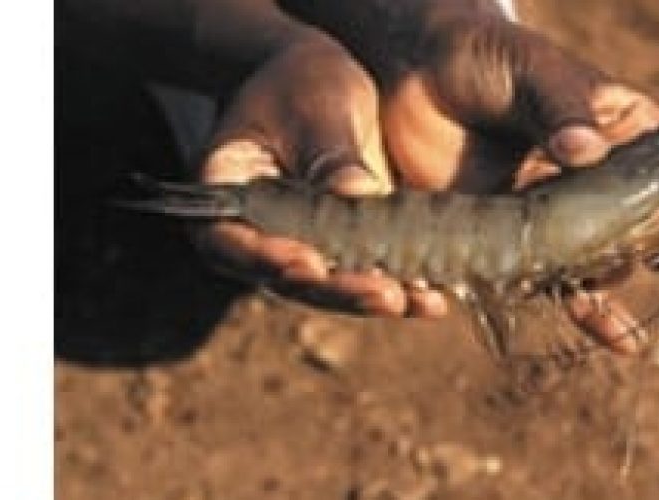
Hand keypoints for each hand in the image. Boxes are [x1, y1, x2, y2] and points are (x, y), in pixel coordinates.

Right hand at [195, 30, 447, 317]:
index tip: (310, 263)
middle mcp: (256, 236)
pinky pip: (366, 279)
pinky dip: (400, 290)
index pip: (231, 241)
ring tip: (418, 302)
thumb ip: (329, 151)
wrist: (321, 83)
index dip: (268, 259)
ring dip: (372, 299)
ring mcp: (301, 249)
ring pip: (331, 290)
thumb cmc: (303, 82)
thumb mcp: (315, 103)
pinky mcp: (342, 253)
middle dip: (338, 290)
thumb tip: (358, 193)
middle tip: (383, 294)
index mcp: (225, 194)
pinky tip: (433, 299)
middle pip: (287, 279)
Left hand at [376, 17, 658, 351]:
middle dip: (639, 240)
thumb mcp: (531, 70)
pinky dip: (584, 313)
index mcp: (619, 129)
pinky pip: (552, 282)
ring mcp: (557, 213)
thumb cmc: (488, 57)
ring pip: (599, 259)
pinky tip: (623, 345)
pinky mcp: (515, 239)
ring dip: (609, 280)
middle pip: (638, 223)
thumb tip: (584, 151)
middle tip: (625, 245)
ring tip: (612, 291)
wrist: (416, 73)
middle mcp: (597, 179)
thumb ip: (561, 107)